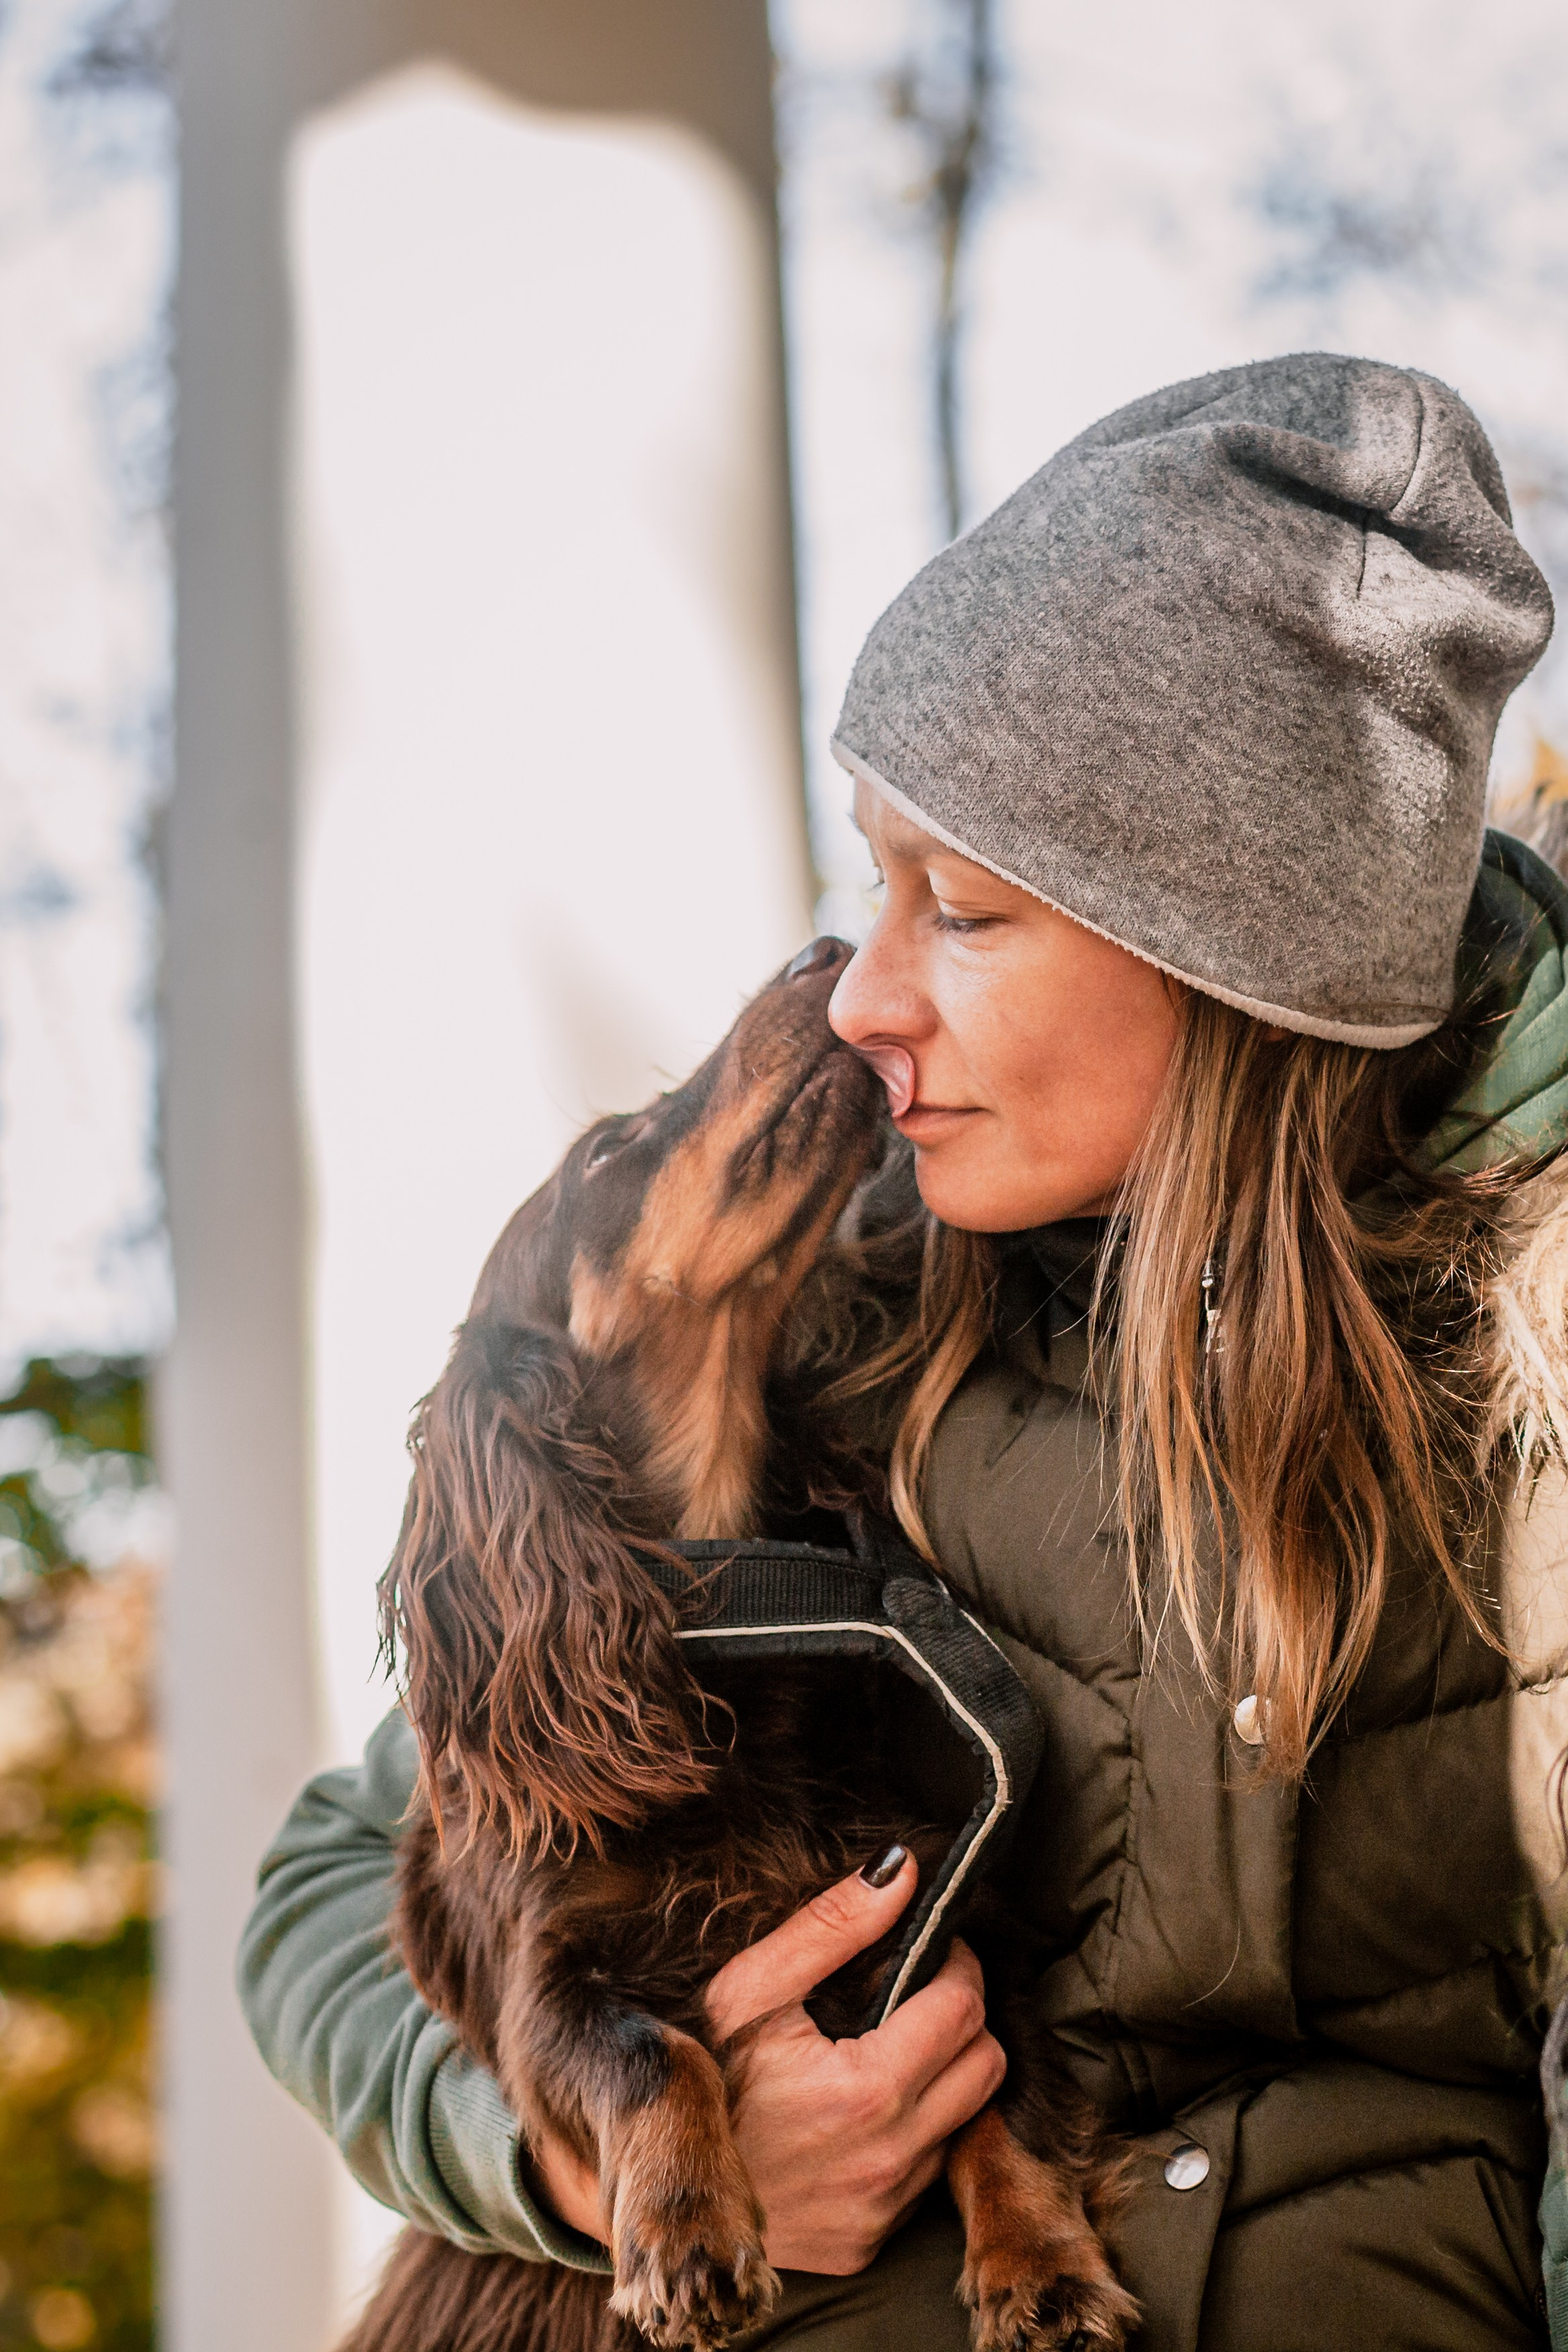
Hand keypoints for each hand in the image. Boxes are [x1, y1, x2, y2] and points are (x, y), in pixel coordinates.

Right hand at [705, 1852, 1005, 2274]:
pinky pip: (925, 2175)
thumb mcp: (750, 1988)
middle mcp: (887, 2161)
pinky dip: (913, 2134)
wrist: (654, 2183)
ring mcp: (880, 2211)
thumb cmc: (698, 2073)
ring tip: (888, 2049)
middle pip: (985, 2067)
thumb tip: (902, 1871)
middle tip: (917, 1993)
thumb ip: (832, 1926)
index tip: (932, 1949)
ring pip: (964, 2122)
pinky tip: (864, 2111)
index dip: (956, 1964)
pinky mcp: (867, 2244)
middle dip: (963, 2016)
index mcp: (865, 2091)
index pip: (964, 2009)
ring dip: (942, 2077)